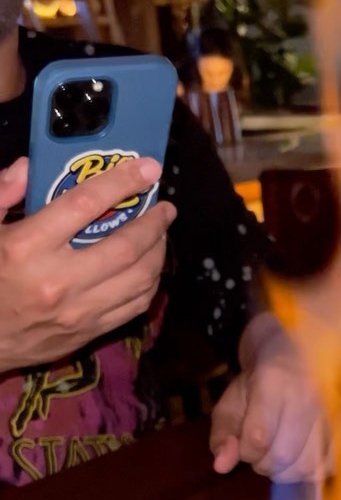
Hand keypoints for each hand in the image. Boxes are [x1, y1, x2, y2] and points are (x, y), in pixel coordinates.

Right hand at [0, 156, 175, 371]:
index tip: (148, 168)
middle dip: (154, 223)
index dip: (122, 181)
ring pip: (139, 279)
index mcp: (28, 247)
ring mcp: (78, 312)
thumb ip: (2, 193)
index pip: (86, 204)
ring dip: (158, 252)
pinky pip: (134, 306)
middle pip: (126, 246)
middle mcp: (59, 280)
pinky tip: (150, 268)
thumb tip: (30, 166)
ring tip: (161, 234)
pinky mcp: (88, 333)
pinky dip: (150, 283)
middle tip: (164, 207)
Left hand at [210, 313, 330, 482]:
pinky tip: (300, 459)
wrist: (298, 355)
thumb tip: (222, 467)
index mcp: (273, 382)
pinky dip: (309, 472)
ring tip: (279, 455)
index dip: (247, 451)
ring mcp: (332, 412)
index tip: (245, 446)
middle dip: (265, 464)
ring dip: (286, 472)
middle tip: (261, 452)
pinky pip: (327, 467)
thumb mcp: (230, 402)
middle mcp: (308, 396)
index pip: (259, 436)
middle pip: (284, 455)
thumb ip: (222, 435)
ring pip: (307, 466)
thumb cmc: (258, 382)